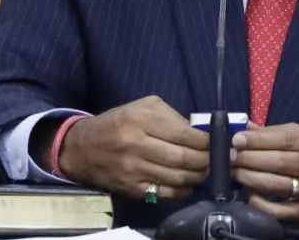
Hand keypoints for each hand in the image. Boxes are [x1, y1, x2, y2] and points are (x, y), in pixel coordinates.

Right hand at [59, 96, 209, 200]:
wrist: (82, 148)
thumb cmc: (118, 123)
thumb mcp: (141, 107)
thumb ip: (170, 116)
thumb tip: (197, 133)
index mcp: (140, 119)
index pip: (183, 134)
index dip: (205, 141)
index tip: (216, 143)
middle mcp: (135, 144)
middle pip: (183, 158)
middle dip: (205, 161)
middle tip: (216, 160)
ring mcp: (133, 169)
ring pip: (177, 178)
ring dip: (198, 177)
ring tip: (205, 171)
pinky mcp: (131, 188)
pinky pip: (164, 192)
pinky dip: (182, 190)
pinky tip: (188, 184)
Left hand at [231, 123, 298, 226]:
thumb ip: (278, 133)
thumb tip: (245, 127)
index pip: (288, 140)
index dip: (260, 140)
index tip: (237, 140)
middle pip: (283, 162)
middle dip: (252, 159)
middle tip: (231, 156)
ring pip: (280, 186)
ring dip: (252, 179)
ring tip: (235, 172)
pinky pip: (281, 210)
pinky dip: (261, 203)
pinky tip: (250, 194)